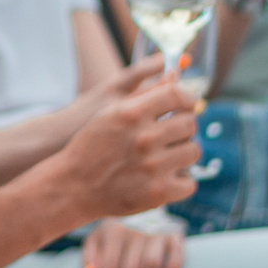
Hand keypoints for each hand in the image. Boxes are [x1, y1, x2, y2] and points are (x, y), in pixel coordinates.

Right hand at [47, 67, 201, 223]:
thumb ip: (145, 93)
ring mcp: (152, 167)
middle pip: (190, 123)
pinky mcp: (158, 193)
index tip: (187, 105)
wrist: (74, 186)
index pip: (177, 95)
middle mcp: (144, 139)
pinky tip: (166, 177)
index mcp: (131, 114)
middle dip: (184, 127)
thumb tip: (176, 74)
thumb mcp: (110, 112)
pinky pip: (189, 182)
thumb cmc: (93, 145)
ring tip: (168, 155)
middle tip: (172, 134)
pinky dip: (181, 181)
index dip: (187, 98)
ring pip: (193, 151)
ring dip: (184, 152)